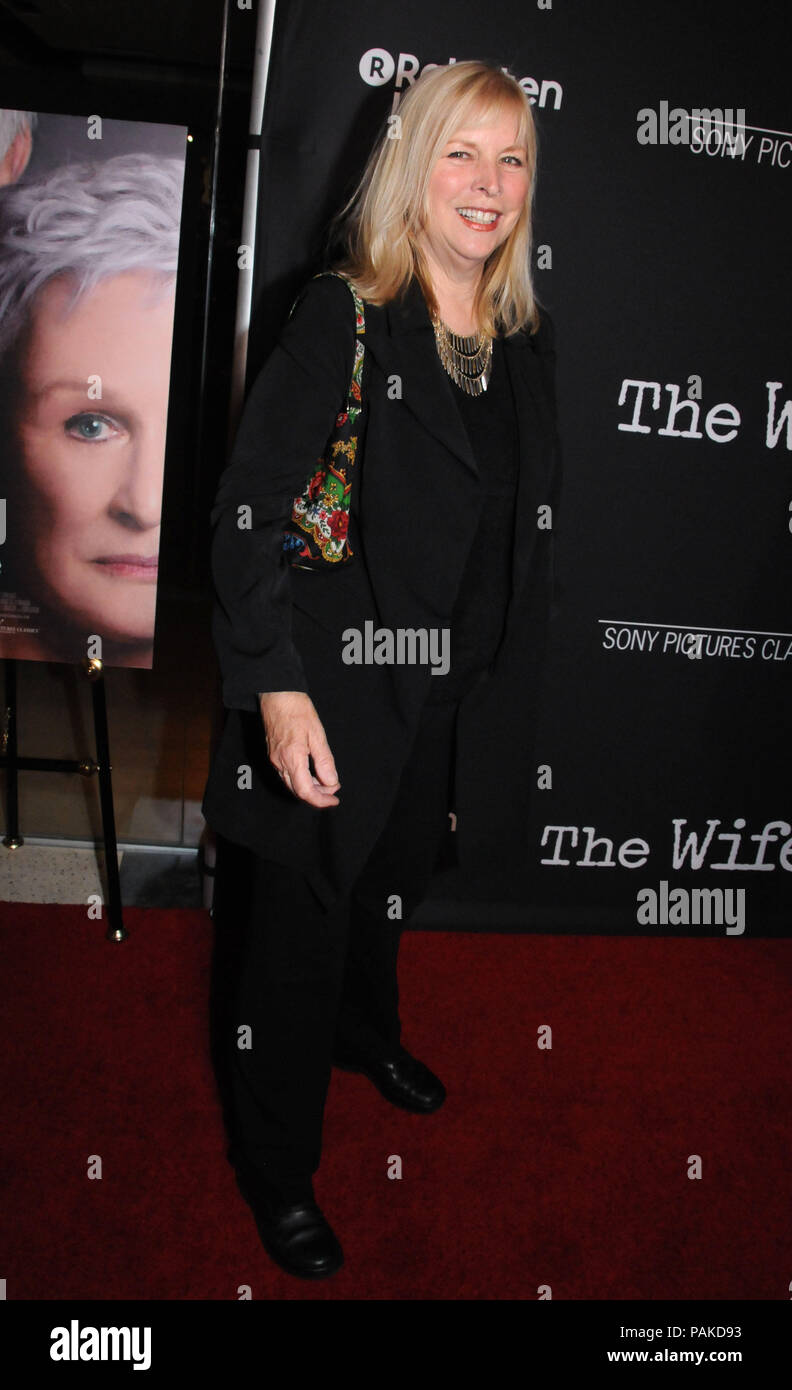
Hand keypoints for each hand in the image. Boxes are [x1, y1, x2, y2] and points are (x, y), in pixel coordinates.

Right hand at [258, 691, 340, 807]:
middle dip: (317, 795)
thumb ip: (324, 761)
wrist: (277, 694)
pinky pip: (286, 775)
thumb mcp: (317, 735)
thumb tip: (331, 782)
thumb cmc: (297, 710)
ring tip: (326, 780)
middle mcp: (280, 763)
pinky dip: (300, 779)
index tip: (334, 800)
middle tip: (334, 788)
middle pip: (298, 791)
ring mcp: (274, 759)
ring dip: (309, 787)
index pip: (305, 791)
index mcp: (292, 759)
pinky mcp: (273, 754)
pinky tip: (311, 772)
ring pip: (291, 784)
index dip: (321, 800)